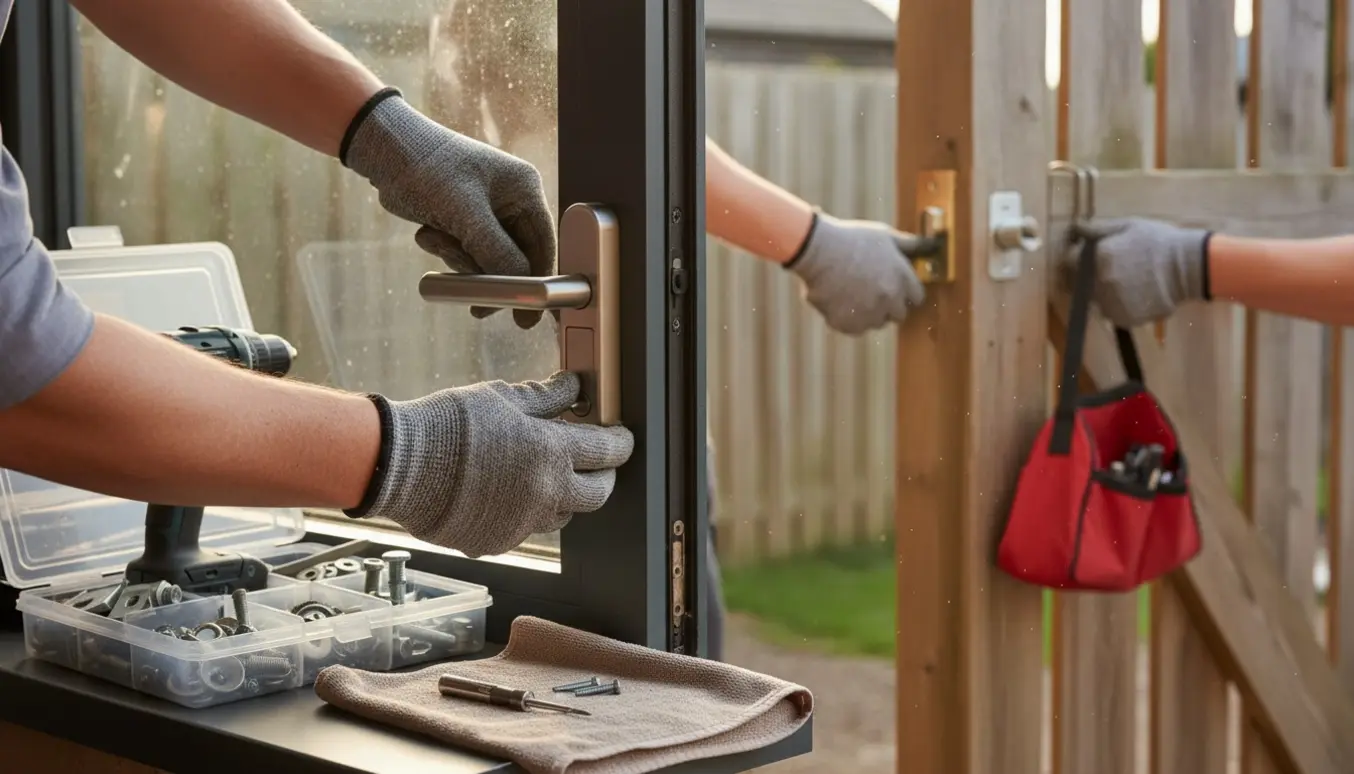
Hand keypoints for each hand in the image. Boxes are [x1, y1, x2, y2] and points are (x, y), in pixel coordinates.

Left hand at [344, 94, 555, 328]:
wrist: (385, 150)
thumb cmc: (428, 169)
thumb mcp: (466, 215)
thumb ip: (497, 253)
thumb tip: (518, 291)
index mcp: (524, 189)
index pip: (543, 245)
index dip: (537, 282)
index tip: (527, 316)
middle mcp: (511, 201)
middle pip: (516, 258)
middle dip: (489, 273)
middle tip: (475, 302)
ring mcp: (488, 212)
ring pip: (487, 260)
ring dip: (460, 260)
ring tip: (436, 237)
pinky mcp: (464, 221)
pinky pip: (465, 253)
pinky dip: (446, 250)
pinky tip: (429, 230)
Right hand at [358, 372, 633, 557]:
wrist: (400, 466)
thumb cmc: (448, 425)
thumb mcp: (501, 398)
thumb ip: (544, 397)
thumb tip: (572, 388)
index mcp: (552, 453)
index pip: (607, 451)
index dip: (620, 443)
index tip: (621, 438)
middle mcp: (545, 494)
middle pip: (597, 494)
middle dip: (603, 477)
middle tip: (597, 463)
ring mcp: (522, 523)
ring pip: (562, 515)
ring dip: (563, 497)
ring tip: (544, 475)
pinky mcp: (497, 542)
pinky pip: (524, 529)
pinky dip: (524, 512)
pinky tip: (504, 493)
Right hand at [787, 214, 925, 335]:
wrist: (818, 249)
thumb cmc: (852, 239)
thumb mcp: (885, 236)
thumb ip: (911, 245)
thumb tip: (934, 245)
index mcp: (902, 279)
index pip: (917, 298)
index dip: (905, 292)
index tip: (893, 287)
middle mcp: (889, 300)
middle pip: (898, 315)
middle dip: (888, 305)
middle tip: (869, 290)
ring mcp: (869, 314)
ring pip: (875, 323)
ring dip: (867, 313)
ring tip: (850, 292)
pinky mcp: (848, 324)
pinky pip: (853, 328)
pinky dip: (847, 319)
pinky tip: (838, 300)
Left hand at [1069, 218, 1209, 327]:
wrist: (1188, 267)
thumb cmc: (1158, 242)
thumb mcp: (1127, 226)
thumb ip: (1096, 229)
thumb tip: (1073, 228)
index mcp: (1096, 258)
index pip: (1067, 262)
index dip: (1072, 258)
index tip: (1081, 256)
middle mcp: (1098, 283)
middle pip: (1077, 284)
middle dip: (1086, 277)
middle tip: (1109, 270)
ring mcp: (1110, 303)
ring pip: (1094, 300)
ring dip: (1102, 293)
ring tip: (1126, 281)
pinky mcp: (1123, 319)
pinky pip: (1112, 313)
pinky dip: (1118, 306)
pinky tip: (1135, 294)